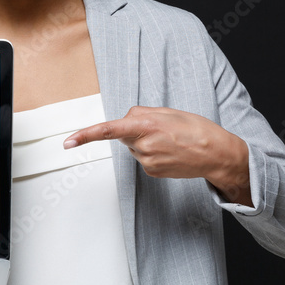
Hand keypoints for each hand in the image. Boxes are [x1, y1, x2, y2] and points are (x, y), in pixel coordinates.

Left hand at [63, 106, 252, 205]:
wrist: (217, 154)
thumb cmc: (196, 129)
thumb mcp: (167, 112)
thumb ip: (141, 113)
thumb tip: (125, 120)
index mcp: (145, 126)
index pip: (108, 130)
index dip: (85, 135)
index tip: (67, 142)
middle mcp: (142, 146)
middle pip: (125, 133)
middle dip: (137, 128)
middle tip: (164, 127)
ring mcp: (147, 162)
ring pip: (134, 146)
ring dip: (146, 140)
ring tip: (171, 140)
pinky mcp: (152, 172)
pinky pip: (143, 157)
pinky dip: (153, 152)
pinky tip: (170, 151)